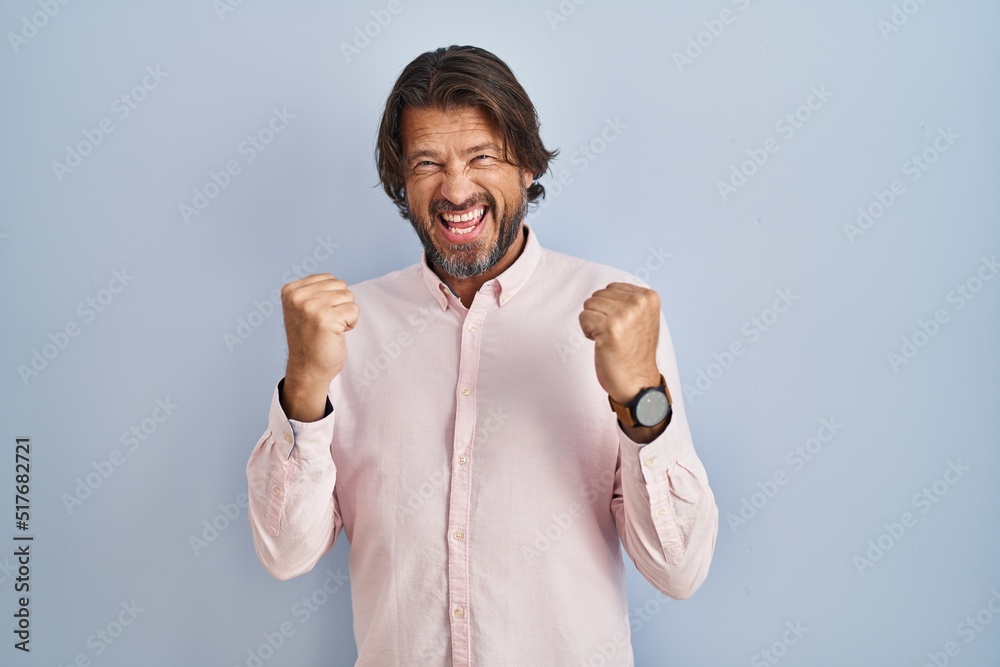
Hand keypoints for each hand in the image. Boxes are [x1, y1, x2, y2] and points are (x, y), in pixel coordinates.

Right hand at [280, 274, 359, 420]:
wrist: (308, 370)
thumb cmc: (310, 339)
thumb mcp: (303, 309)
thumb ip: (314, 291)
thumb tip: (334, 280)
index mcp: (290, 290)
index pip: (328, 278)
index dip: (331, 298)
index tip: (317, 317)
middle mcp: (298, 296)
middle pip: (340, 285)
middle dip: (340, 305)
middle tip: (325, 324)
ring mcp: (311, 307)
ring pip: (349, 296)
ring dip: (345, 314)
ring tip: (330, 329)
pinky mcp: (326, 318)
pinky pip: (354, 310)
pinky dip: (350, 324)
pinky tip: (336, 334)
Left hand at [579, 282, 660, 403]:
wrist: (637, 382)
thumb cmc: (634, 352)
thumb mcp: (641, 318)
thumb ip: (629, 301)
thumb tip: (606, 290)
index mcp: (649, 297)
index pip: (611, 288)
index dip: (610, 308)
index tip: (622, 327)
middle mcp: (639, 302)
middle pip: (598, 295)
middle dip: (600, 315)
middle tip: (615, 335)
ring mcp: (625, 314)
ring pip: (589, 305)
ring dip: (593, 324)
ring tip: (609, 339)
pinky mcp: (610, 327)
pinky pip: (583, 317)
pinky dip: (587, 332)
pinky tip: (602, 344)